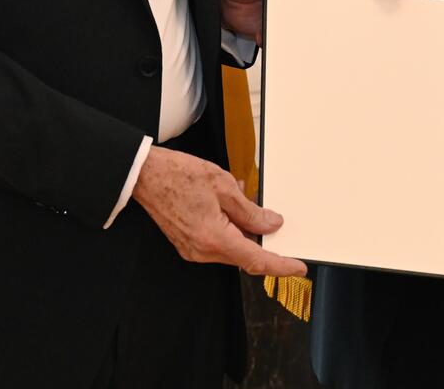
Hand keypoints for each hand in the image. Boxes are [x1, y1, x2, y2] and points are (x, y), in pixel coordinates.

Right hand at [132, 145, 307, 276]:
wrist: (145, 176)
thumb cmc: (179, 175)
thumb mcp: (223, 185)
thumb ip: (250, 211)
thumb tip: (271, 224)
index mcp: (214, 238)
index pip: (256, 260)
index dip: (281, 266)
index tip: (298, 268)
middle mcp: (202, 251)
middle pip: (244, 255)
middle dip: (261, 240)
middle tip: (271, 218)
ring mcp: (193, 250)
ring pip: (231, 249)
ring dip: (243, 231)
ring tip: (242, 200)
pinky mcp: (187, 244)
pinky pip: (217, 243)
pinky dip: (229, 230)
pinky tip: (227, 207)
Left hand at [218, 0, 337, 41]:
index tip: (331, 0)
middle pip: (325, 6)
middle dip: (324, 15)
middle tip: (312, 18)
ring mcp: (294, 11)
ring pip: (311, 25)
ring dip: (305, 31)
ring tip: (291, 30)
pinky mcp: (284, 28)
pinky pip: (293, 39)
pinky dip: (285, 42)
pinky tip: (269, 36)